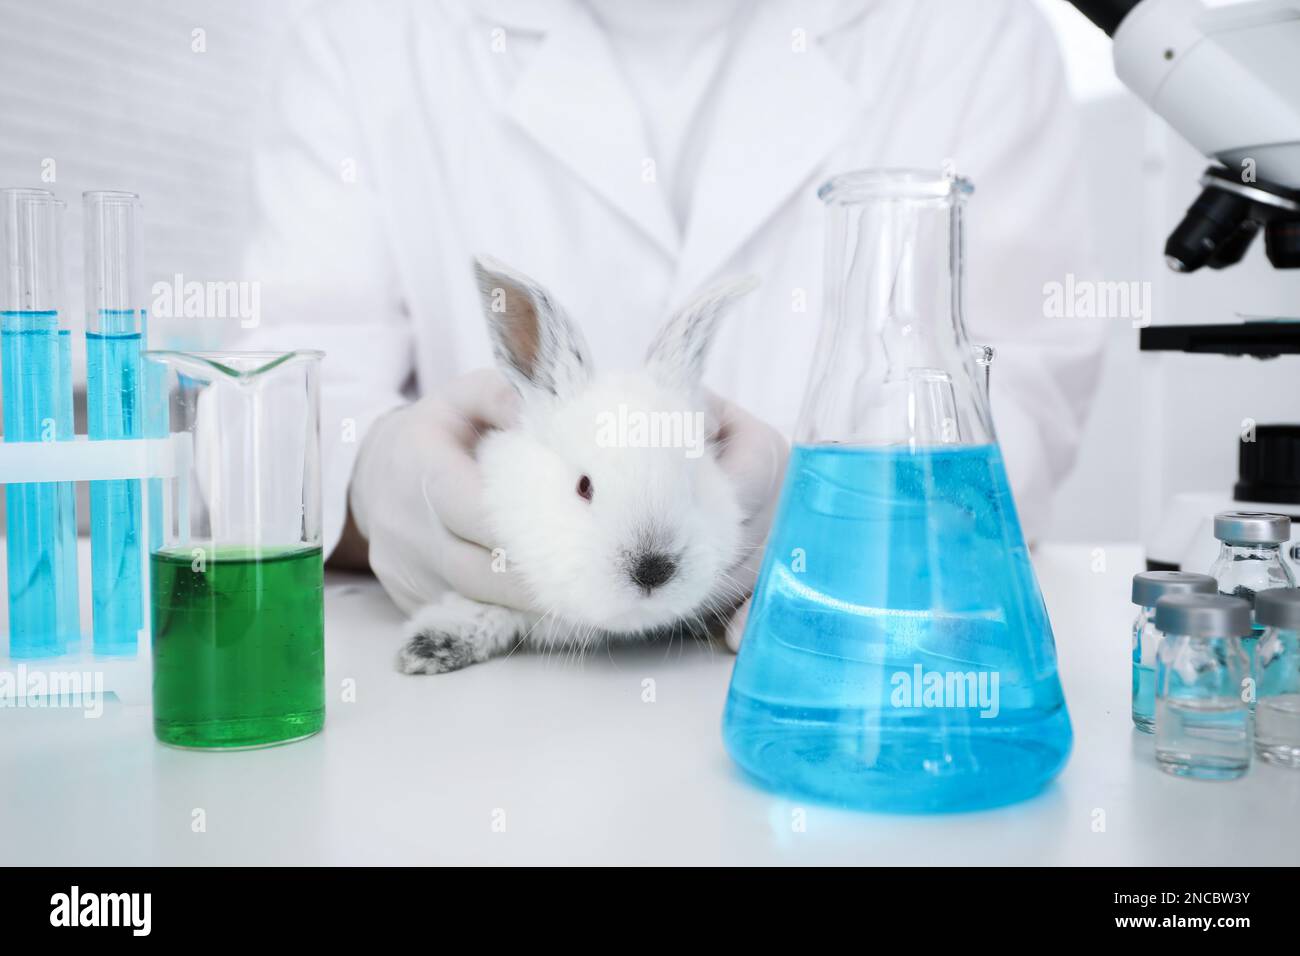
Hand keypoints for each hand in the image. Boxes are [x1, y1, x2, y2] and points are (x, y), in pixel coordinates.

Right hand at [348, 371, 789, 644]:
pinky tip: (561, 613)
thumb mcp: (461, 396)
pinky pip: (471, 617)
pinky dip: (516, 617)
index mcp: (424, 475)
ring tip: (602, 603)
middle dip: (553, 582)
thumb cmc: (436, 432)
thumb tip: (542, 409)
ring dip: (540, 607)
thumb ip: (500, 392)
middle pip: (488, 572)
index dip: (540, 530)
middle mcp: (411, 533)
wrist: (371, 477)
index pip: (482, 513)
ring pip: (482, 604)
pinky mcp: (414, 604)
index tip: (595, 535)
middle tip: (616, 584)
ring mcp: (408, 575)